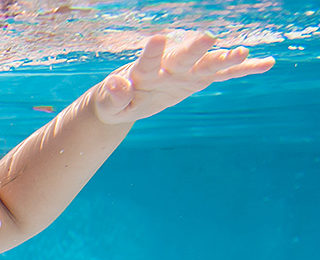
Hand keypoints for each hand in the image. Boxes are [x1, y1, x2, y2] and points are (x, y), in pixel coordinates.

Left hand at [92, 32, 274, 124]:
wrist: (126, 100)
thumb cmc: (114, 102)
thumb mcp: (109, 105)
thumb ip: (114, 96)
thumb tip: (115, 84)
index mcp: (144, 72)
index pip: (148, 61)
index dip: (152, 52)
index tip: (157, 38)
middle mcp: (168, 67)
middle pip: (183, 57)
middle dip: (194, 48)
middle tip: (207, 38)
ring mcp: (186, 72)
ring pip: (208, 64)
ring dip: (225, 59)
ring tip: (244, 52)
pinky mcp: (198, 80)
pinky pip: (224, 76)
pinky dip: (243, 70)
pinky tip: (266, 63)